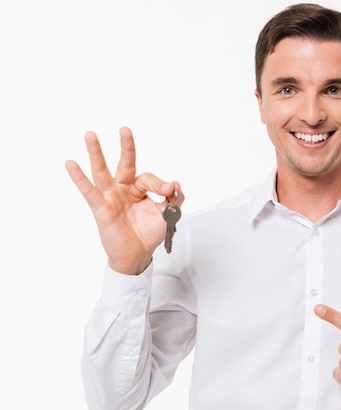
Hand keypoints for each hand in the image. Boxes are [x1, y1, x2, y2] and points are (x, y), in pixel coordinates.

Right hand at [65, 127, 183, 274]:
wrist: (138, 254)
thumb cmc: (149, 233)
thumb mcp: (167, 215)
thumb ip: (174, 199)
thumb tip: (176, 184)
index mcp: (139, 189)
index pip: (149, 178)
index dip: (161, 184)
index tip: (170, 190)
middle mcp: (124, 189)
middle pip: (125, 164)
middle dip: (126, 147)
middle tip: (125, 129)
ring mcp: (111, 197)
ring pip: (102, 171)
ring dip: (96, 153)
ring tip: (90, 135)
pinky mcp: (101, 208)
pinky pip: (89, 191)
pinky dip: (79, 178)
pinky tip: (70, 164)